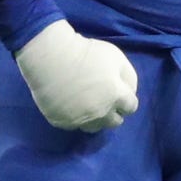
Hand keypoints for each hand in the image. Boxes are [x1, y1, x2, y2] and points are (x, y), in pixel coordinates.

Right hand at [15, 19, 139, 132]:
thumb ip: (128, 77)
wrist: (50, 56)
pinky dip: (75, 116)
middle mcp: (100, 113)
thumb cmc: (85, 52)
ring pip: (94, 127)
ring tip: (87, 104)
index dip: (126, 99)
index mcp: (116, 96)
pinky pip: (73, 124)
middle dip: (113, 111)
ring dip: (96, 117)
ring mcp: (80, 119)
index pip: (131, 107)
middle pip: (115, 122)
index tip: (118, 92)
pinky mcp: (61, 121)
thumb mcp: (116, 56)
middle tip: (104, 98)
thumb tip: (129, 92)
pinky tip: (70, 103)